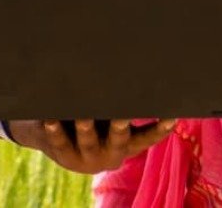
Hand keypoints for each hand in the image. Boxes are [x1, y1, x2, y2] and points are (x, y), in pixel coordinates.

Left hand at [9, 118, 176, 174]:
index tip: (171, 117)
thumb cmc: (98, 121)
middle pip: (118, 139)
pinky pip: (59, 142)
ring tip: (83, 116)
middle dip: (120, 127)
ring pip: (87, 141)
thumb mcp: (114, 117)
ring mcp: (87, 157)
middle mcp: (110, 154)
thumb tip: (143, 64)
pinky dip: (54, 131)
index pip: (148, 138)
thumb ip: (125, 102)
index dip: (160, 129)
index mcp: (128, 145)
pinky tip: (50, 119)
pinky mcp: (63, 155)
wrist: (65, 147)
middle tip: (122, 115)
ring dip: (86, 128)